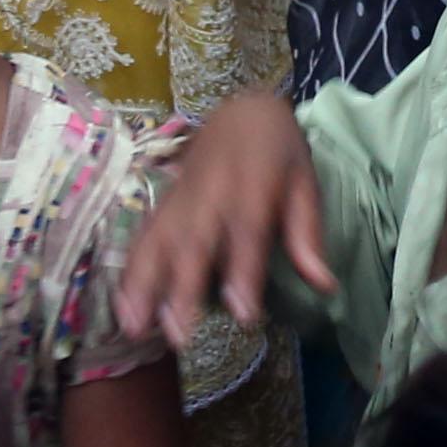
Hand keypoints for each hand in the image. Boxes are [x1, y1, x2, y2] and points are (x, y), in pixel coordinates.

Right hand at [116, 88, 330, 345]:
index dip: (244, 270)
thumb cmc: (279, 153)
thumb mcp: (304, 182)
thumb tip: (324, 285)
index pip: (248, 230)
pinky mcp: (164, 206)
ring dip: (145, 284)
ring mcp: (181, 199)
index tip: (243, 313)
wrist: (242, 110)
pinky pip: (142, 238)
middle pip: (195, 241)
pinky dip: (130, 272)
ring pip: (159, 241)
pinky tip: (123, 308)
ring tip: (137, 327)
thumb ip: (307, 233)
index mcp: (252, 183)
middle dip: (184, 287)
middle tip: (180, 336)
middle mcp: (210, 192)